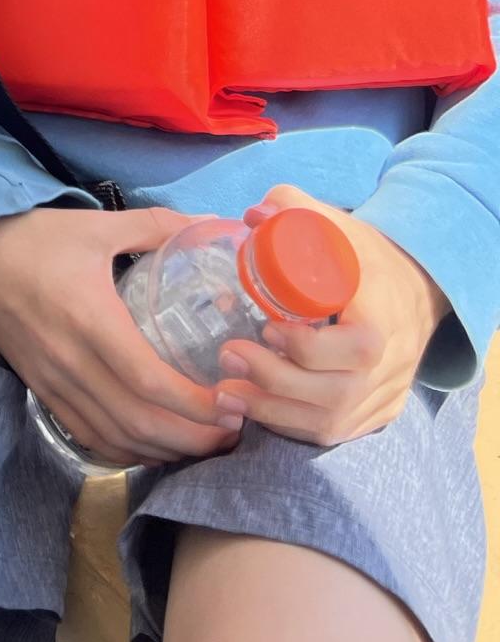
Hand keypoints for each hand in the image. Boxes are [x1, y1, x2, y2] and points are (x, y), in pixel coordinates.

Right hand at [0, 204, 241, 468]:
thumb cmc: (32, 238)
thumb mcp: (95, 225)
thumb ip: (154, 226)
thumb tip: (208, 223)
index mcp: (89, 318)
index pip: (147, 380)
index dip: (195, 404)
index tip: (234, 403)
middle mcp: (71, 361)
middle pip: (139, 422)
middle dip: (193, 438)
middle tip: (235, 430)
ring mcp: (53, 382)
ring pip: (116, 438)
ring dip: (166, 451)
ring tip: (206, 441)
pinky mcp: (41, 391)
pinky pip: (90, 437)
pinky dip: (128, 452)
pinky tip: (154, 445)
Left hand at [213, 184, 448, 446]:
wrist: (416, 287)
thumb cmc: (364, 254)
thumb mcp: (333, 222)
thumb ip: (292, 208)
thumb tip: (252, 216)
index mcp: (384, 318)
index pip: (355, 349)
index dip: (306, 349)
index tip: (264, 327)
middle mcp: (391, 365)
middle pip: (335, 394)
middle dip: (274, 382)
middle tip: (227, 357)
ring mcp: (385, 394)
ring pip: (330, 423)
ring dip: (272, 413)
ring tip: (225, 393)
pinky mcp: (377, 413)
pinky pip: (332, 432)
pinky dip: (290, 426)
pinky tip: (254, 410)